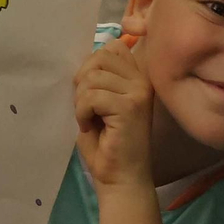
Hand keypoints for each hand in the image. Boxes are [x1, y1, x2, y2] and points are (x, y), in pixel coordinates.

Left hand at [74, 39, 153, 188]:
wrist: (120, 176)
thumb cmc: (107, 142)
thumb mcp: (100, 101)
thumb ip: (98, 78)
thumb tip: (87, 59)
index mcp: (138, 77)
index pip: (111, 47)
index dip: (91, 66)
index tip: (90, 91)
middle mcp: (143, 80)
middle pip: (99, 58)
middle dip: (82, 81)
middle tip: (86, 107)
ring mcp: (138, 92)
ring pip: (92, 77)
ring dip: (80, 100)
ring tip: (89, 118)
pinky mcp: (129, 107)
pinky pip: (91, 96)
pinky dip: (81, 112)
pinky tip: (88, 126)